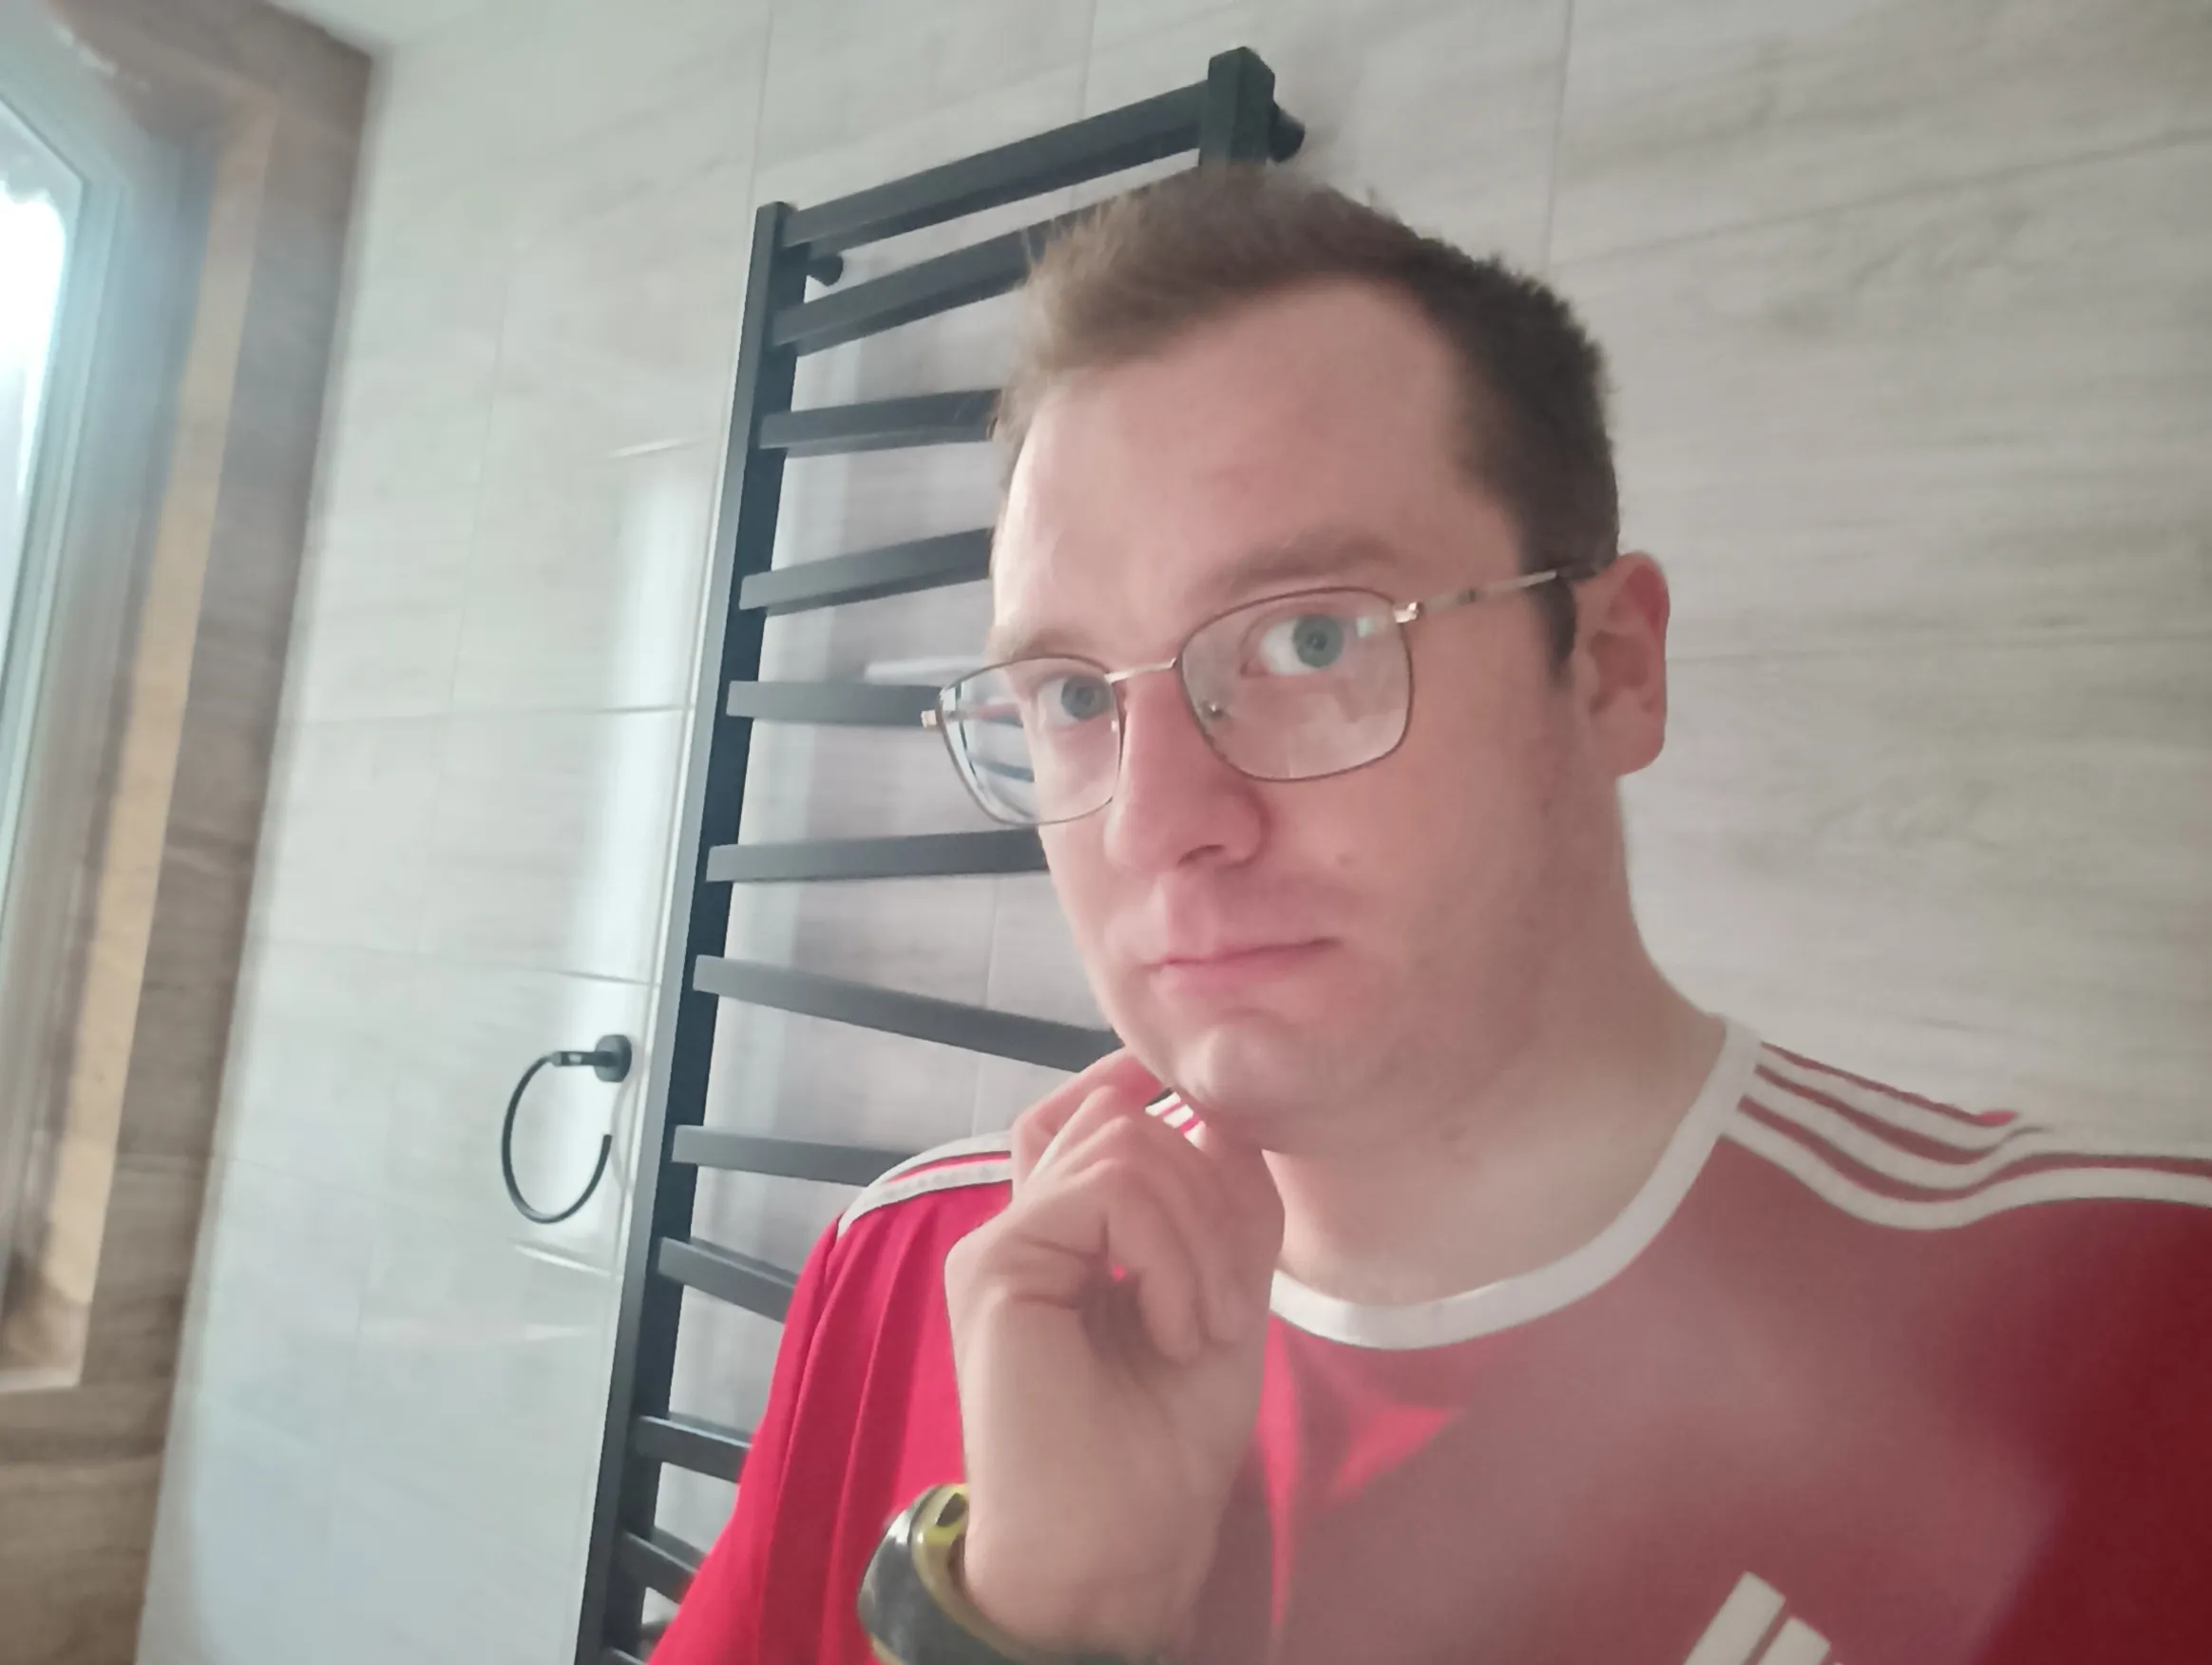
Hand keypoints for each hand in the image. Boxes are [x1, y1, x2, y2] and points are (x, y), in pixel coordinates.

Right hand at [943, 1051, 1284, 1656]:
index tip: (1209, 1117)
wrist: (1118, 1549)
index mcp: (1065, 1238)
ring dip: (1198, 1234)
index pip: (1084, 1116)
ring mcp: (1002, 1242)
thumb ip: (1223, 1204)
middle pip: (1120, 1120)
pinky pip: (1108, 1193)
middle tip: (1230, 1307)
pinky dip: (1170, 1256)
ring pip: (1123, 1142)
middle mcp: (1024, 1229)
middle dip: (1209, 1191)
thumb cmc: (1165, 1446)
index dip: (1135, 1086)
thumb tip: (1221, 1111)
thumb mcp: (1225, 1296)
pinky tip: (1175, 1332)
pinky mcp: (995, 1264)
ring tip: (1204, 1328)